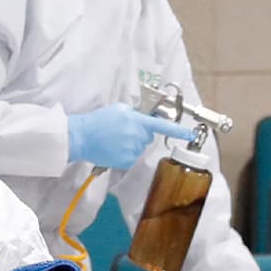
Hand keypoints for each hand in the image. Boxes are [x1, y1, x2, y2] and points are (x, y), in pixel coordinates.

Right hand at [68, 103, 196, 168]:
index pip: (162, 126)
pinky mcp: (126, 161)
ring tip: (114, 139)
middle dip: (140, 133)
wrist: (81, 137)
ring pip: (139, 147)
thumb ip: (135, 113)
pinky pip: (132, 156)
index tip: (189, 133)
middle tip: (122, 130)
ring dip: (131, 143)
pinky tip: (113, 147)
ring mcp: (132, 150)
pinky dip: (125, 153)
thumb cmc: (98, 121)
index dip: (178, 131)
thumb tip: (144, 119)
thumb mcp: (118, 109)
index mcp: (137, 122)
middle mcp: (137, 137)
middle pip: (148, 137)